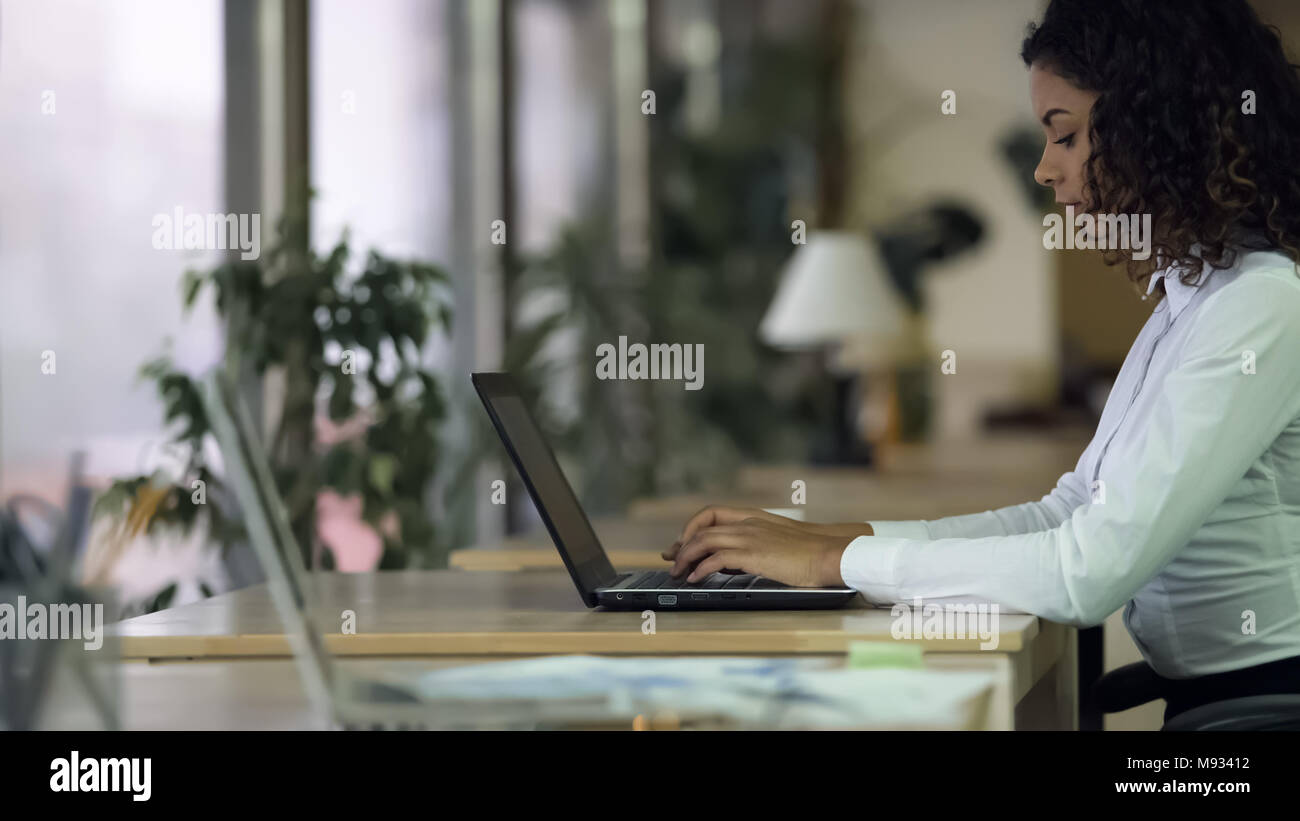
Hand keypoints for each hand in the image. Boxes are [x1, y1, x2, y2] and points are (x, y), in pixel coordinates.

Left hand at [668, 516, 854, 587]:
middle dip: (681, 545)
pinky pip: (716, 558)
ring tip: (679, 573)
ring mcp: (749, 537)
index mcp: (753, 518)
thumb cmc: (809, 552)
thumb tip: (728, 562)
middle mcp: (747, 524)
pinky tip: (696, 578)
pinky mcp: (753, 554)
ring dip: (686, 557)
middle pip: (702, 527)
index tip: (681, 543)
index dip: (691, 527)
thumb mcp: (776, 542)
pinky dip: (701, 568)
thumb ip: (751, 546)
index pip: (712, 514)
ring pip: (704, 540)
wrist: (828, 553)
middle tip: (672, 561)